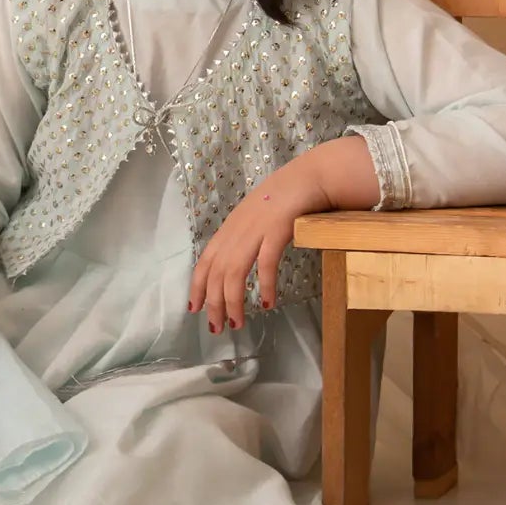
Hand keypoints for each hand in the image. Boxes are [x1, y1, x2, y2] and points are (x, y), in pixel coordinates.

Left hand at [188, 151, 333, 333]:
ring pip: (234, 270)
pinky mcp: (277, 228)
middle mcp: (238, 228)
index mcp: (231, 227)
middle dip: (213, 302)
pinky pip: (266, 262)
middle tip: (217, 328)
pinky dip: (264, 284)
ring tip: (237, 323)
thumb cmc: (286, 198)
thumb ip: (245, 237)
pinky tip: (266, 303)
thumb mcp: (256, 218)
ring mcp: (256, 228)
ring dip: (233, 300)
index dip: (197, 285)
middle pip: (217, 270)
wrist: (311, 176)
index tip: (194, 308)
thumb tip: (235, 265)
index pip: (205, 259)